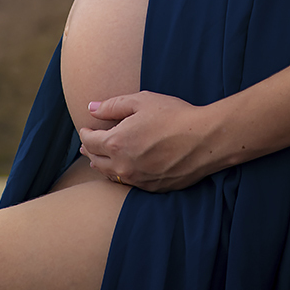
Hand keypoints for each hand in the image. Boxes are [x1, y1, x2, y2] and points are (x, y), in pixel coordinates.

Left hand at [78, 91, 220, 191]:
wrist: (204, 140)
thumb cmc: (173, 115)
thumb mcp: (141, 101)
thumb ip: (112, 106)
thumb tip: (91, 108)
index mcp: (116, 142)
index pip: (89, 141)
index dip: (85, 133)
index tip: (86, 128)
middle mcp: (122, 166)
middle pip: (96, 160)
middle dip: (90, 150)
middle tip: (88, 144)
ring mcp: (137, 180)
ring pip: (110, 175)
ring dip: (103, 165)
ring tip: (100, 158)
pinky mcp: (152, 188)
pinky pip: (128, 183)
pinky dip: (121, 174)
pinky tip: (124, 168)